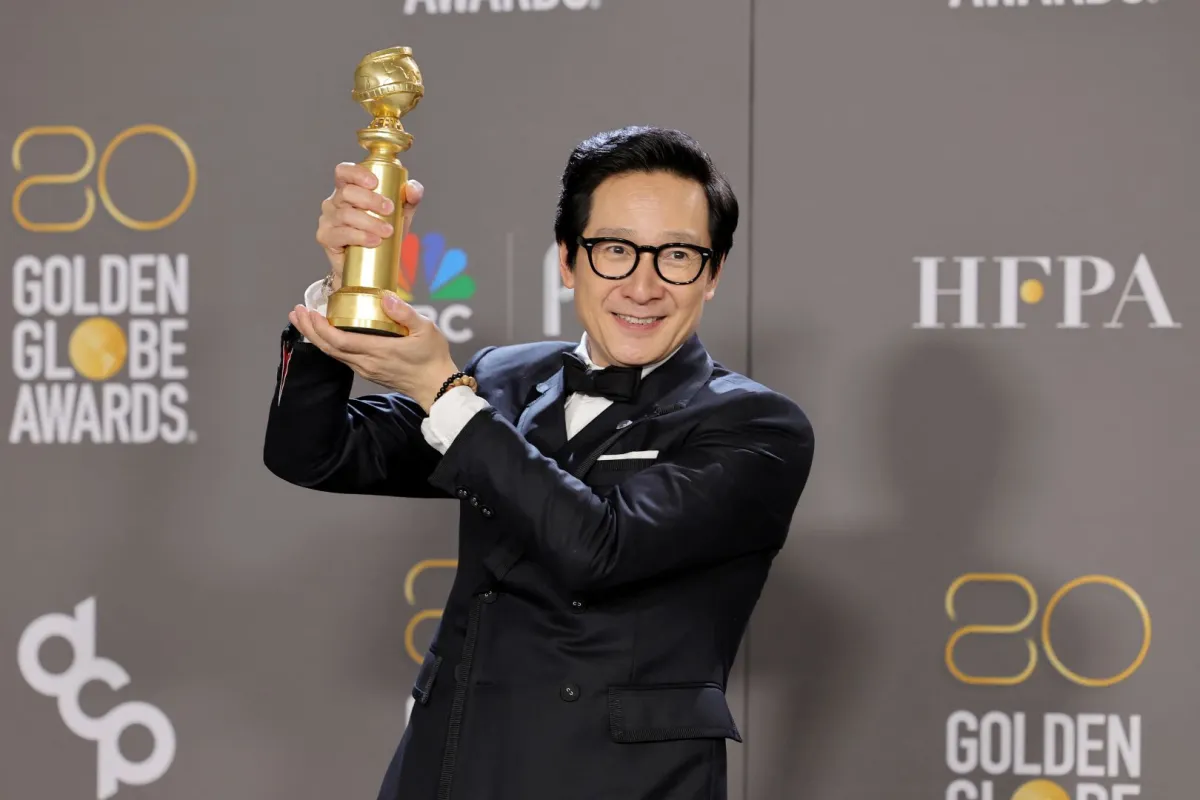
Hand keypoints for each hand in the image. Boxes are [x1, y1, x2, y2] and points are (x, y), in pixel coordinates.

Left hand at [288, 291, 458, 412]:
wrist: (437, 387)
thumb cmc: (433, 359)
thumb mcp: (426, 330)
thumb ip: (405, 313)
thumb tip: (386, 298)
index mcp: (378, 351)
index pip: (339, 340)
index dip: (320, 327)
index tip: (309, 311)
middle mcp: (366, 363)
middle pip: (328, 347)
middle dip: (309, 329)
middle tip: (296, 312)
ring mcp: (365, 369)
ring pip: (332, 354)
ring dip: (315, 337)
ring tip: (304, 320)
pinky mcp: (368, 371)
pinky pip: (342, 357)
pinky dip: (328, 343)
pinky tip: (325, 333)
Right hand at [316, 163, 423, 290]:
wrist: (373, 267)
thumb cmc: (383, 233)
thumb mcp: (400, 214)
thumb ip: (409, 198)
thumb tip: (412, 187)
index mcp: (348, 189)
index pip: (344, 172)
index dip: (357, 173)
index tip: (375, 183)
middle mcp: (334, 201)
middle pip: (347, 192)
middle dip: (371, 200)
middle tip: (390, 210)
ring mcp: (328, 219)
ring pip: (346, 214)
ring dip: (369, 222)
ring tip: (388, 231)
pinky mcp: (326, 237)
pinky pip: (341, 234)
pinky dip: (359, 236)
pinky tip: (374, 240)